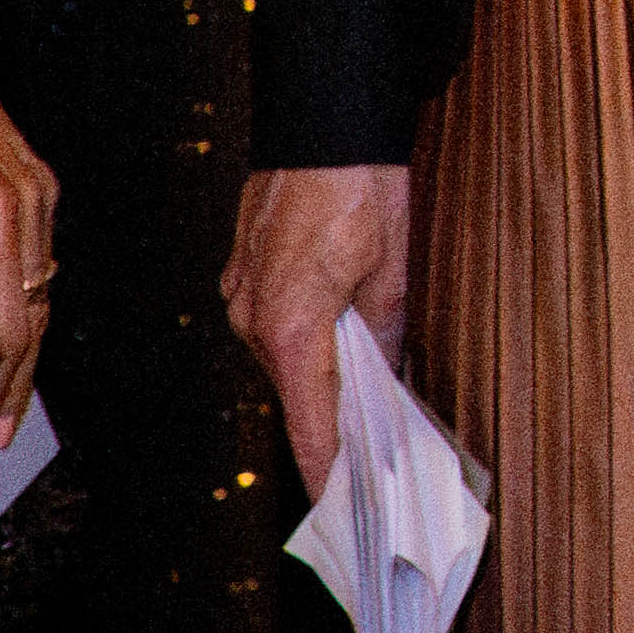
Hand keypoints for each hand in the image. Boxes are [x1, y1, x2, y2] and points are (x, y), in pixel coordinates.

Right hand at [224, 161, 415, 492]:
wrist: (322, 120)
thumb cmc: (359, 185)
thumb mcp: (393, 269)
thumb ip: (384, 334)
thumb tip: (386, 379)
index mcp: (291, 327)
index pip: (309, 424)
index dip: (328, 472)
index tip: (343, 512)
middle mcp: (252, 318)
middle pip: (297, 395)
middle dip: (333, 425)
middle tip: (374, 463)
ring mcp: (240, 295)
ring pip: (286, 361)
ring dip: (321, 379)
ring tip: (367, 406)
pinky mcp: (241, 275)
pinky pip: (272, 327)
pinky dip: (305, 343)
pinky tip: (340, 345)